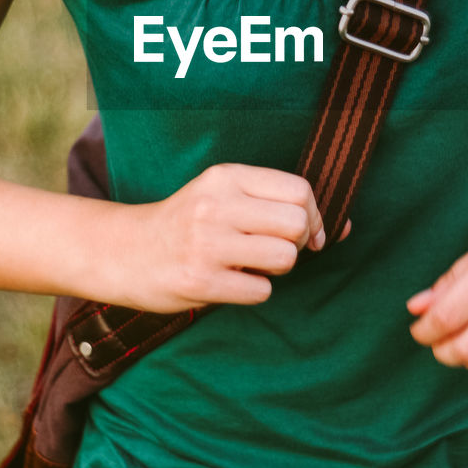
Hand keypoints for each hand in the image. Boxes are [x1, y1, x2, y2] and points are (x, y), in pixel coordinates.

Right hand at [104, 163, 350, 312]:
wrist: (124, 251)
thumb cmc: (185, 224)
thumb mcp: (222, 196)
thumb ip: (274, 204)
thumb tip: (342, 229)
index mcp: (225, 177)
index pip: (298, 189)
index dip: (314, 215)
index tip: (307, 233)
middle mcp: (216, 205)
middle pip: (297, 224)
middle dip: (299, 244)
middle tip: (276, 249)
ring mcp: (207, 243)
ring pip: (285, 258)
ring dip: (276, 268)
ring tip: (248, 263)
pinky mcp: (200, 280)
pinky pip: (261, 290)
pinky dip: (254, 290)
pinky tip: (229, 281)